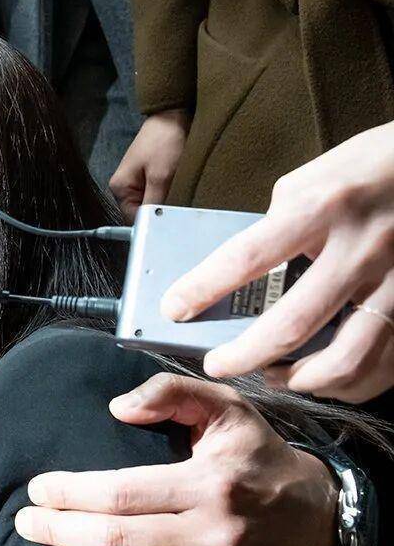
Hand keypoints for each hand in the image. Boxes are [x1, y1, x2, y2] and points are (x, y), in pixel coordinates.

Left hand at [14, 373, 337, 545]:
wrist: (320, 512)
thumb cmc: (256, 455)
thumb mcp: (224, 407)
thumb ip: (169, 394)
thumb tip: (117, 408)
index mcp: (210, 483)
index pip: (122, 493)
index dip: (71, 493)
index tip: (37, 490)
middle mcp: (217, 535)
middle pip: (120, 540)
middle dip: (62, 533)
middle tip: (25, 525)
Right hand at [108, 110, 189, 221]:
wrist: (174, 115)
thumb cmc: (165, 142)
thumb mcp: (161, 176)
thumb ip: (154, 203)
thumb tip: (153, 227)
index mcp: (120, 188)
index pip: (133, 219)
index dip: (151, 224)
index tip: (170, 226)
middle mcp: (125, 188)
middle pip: (142, 213)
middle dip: (160, 213)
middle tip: (180, 211)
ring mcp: (137, 182)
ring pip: (152, 205)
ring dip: (166, 203)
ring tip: (181, 197)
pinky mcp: (149, 177)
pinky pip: (158, 195)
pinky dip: (169, 195)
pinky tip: (179, 189)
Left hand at [161, 122, 393, 400]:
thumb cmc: (370, 164)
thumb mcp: (312, 178)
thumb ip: (278, 224)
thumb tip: (243, 267)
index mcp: (321, 207)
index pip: (246, 257)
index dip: (203, 289)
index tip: (174, 309)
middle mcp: (359, 247)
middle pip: (291, 324)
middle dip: (244, 356)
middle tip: (218, 363)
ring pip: (345, 358)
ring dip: (299, 380)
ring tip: (272, 377)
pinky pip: (384, 361)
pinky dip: (350, 381)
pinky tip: (324, 377)